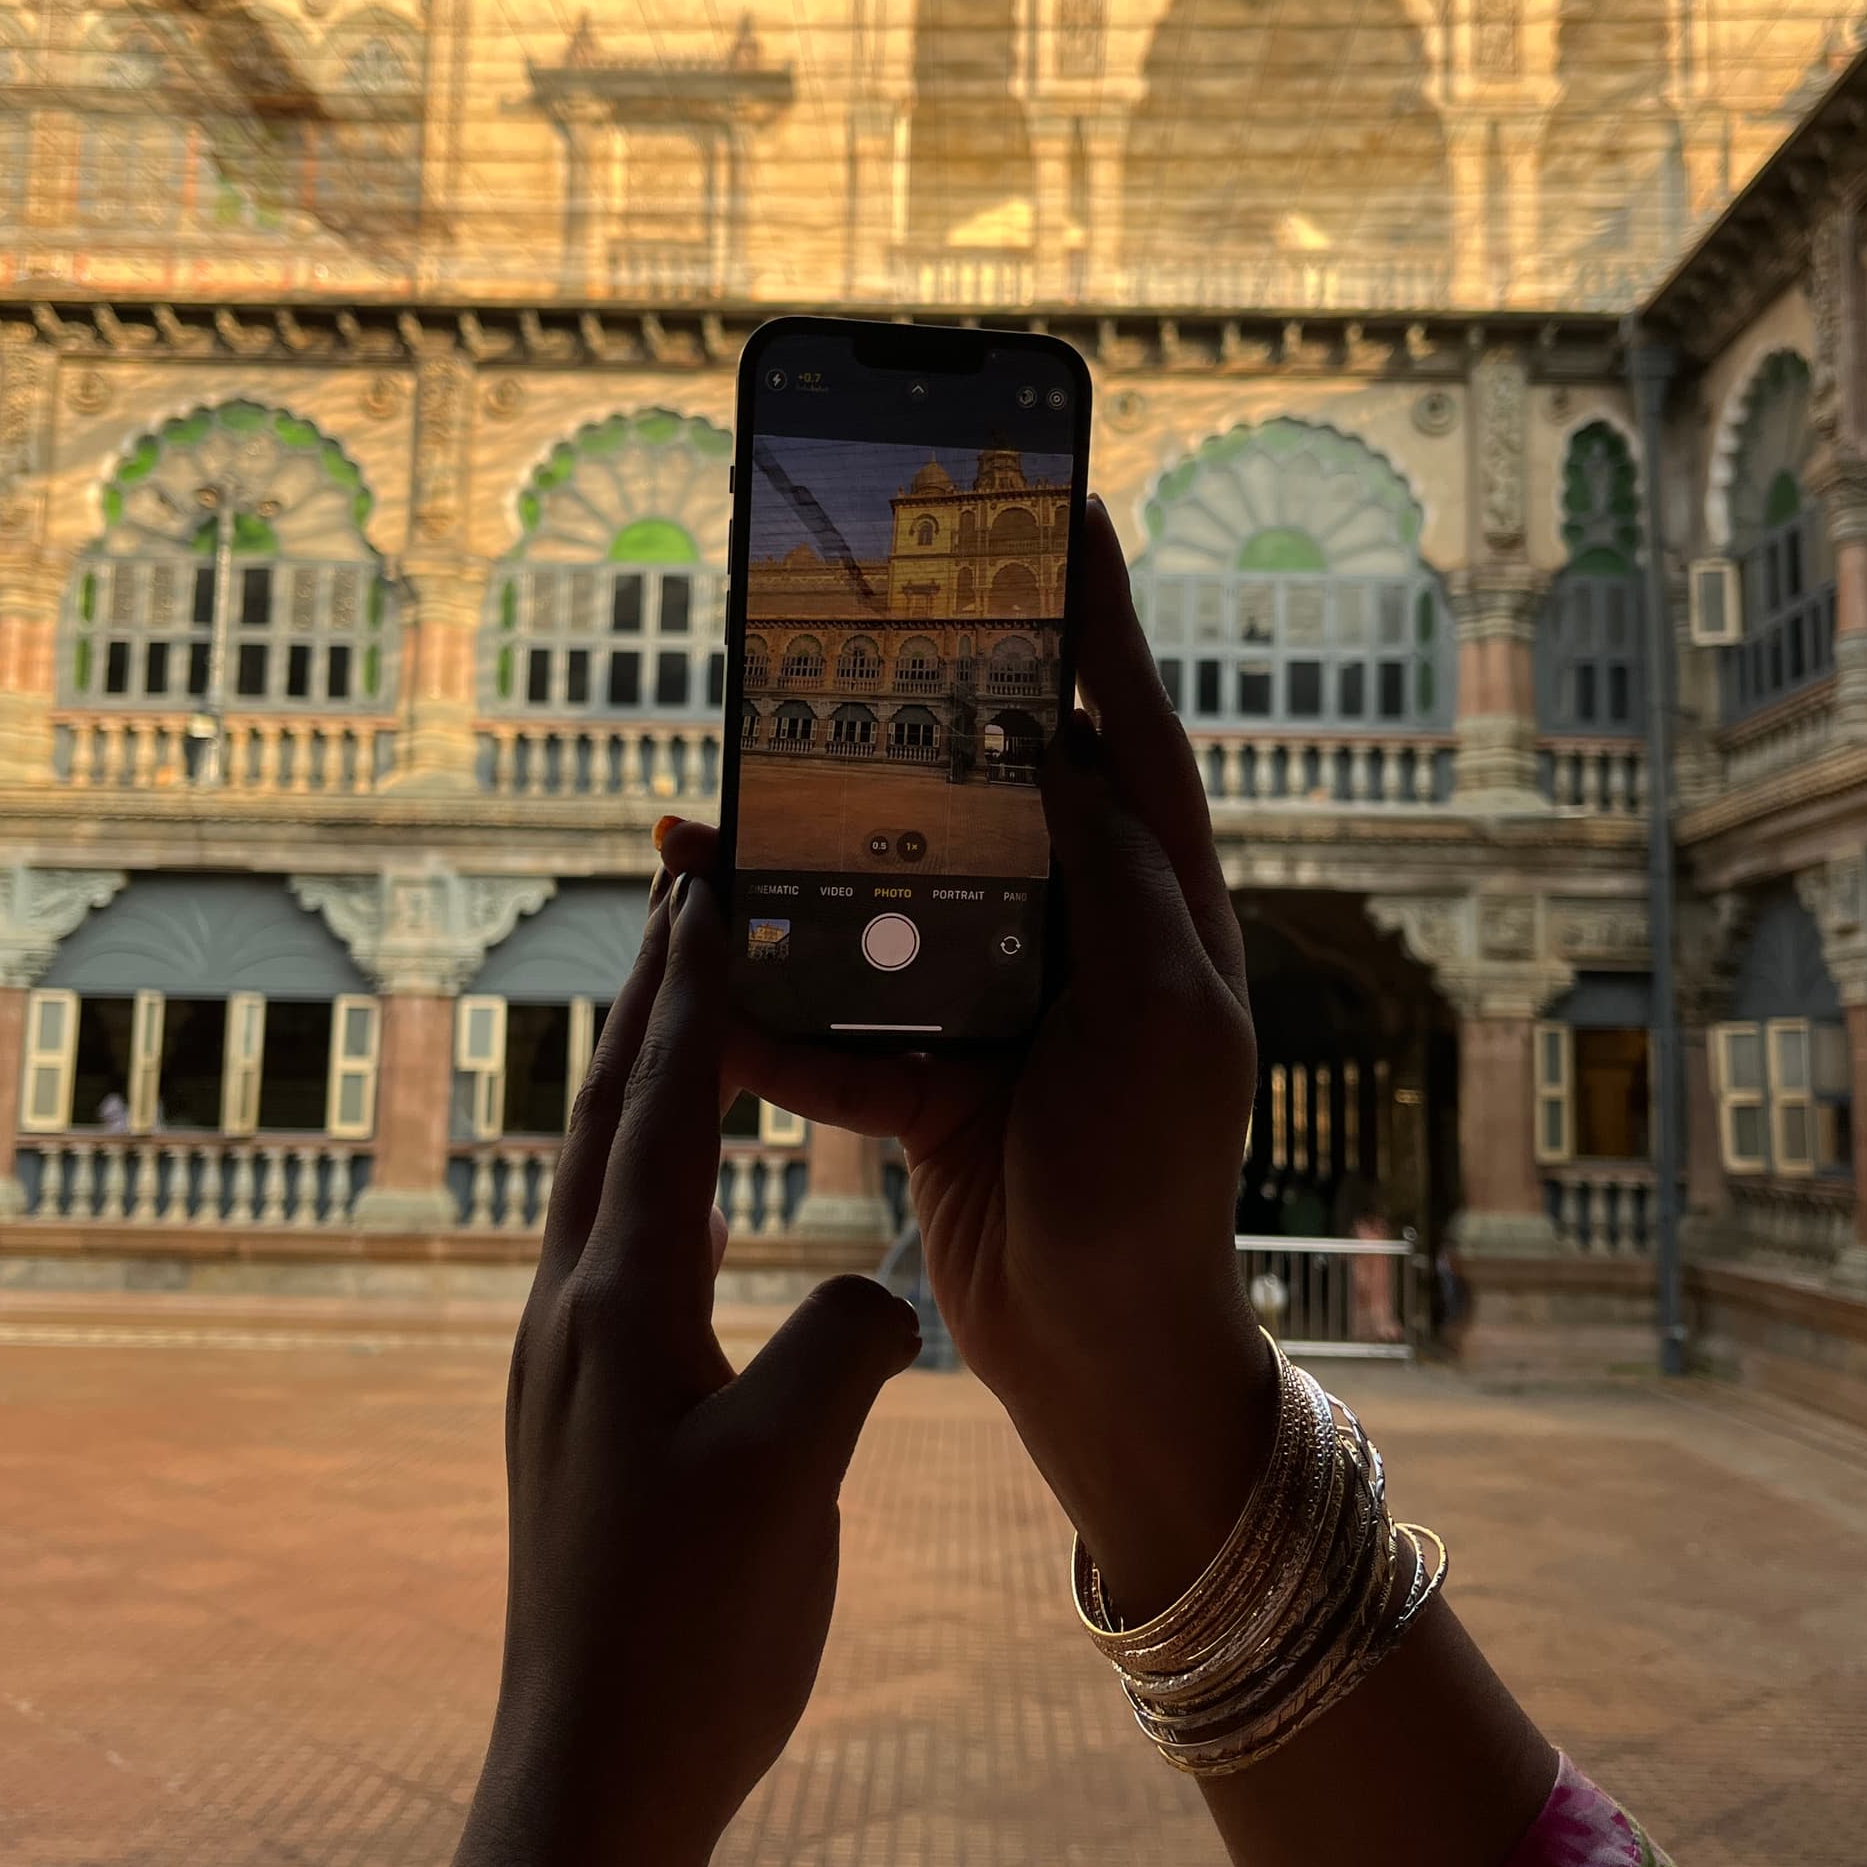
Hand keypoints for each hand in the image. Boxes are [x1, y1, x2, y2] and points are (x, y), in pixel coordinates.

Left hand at [392, 873, 918, 1866]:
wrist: (598, 1772)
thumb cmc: (694, 1630)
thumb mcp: (791, 1475)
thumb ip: (843, 1348)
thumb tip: (875, 1291)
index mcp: (620, 1303)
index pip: (664, 1109)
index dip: (694, 995)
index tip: (714, 887)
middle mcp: (572, 1310)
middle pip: (610, 1115)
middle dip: (650, 1001)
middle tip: (681, 897)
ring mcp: (564, 1361)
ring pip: (600, 1178)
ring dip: (639, 1078)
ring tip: (676, 1007)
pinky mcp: (578, 1410)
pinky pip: (609, 1245)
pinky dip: (646, 1172)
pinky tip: (676, 1195)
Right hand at [662, 501, 1270, 1619]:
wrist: (1106, 1356)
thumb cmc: (1164, 1196)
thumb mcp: (1167, 1029)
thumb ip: (1120, 890)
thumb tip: (1061, 758)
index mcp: (1160, 907)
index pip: (1125, 732)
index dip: (1095, 622)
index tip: (1064, 511)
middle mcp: (1079, 935)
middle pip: (988, 789)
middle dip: (922, 710)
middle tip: (857, 614)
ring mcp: (997, 1002)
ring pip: (886, 893)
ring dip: (807, 849)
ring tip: (723, 790)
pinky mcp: (926, 1074)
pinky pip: (831, 1013)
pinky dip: (765, 990)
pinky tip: (699, 944)